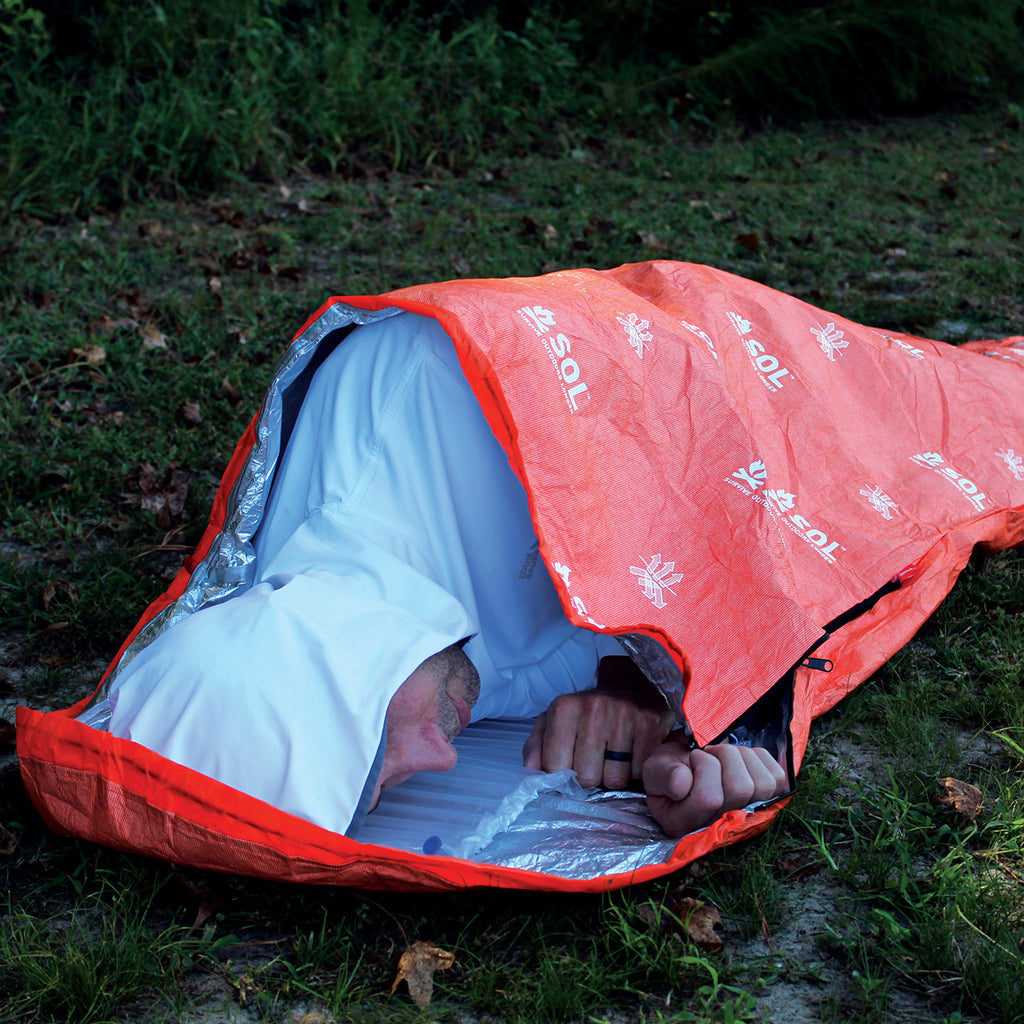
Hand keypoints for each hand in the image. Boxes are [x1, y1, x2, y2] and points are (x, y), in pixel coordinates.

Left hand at [522, 656, 676, 788]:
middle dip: (591, 775)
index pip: (555, 767)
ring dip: (615, 775)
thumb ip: (536, 745)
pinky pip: (639, 772)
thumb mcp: (555, 720)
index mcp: (563, 708)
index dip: (563, 773)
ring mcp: (623, 716)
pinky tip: (632, 753)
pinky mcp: (649, 724)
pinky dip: (636, 770)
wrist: (630, 686)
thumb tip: (530, 770)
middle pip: (586, 777)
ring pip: (615, 779)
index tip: (572, 762)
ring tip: (615, 755)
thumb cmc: (588, 711)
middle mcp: (593, 709)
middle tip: (596, 758)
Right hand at [642, 734, 788, 837]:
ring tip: (724, 757)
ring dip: (741, 757)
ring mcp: (747, 820)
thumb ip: (663, 775)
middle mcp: (718, 829)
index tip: (691, 758)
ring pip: (762, 784)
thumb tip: (682, 783)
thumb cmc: (670, 769)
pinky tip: (741, 760)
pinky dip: (759, 758)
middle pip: (740, 789)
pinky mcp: (769, 804)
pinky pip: (777, 777)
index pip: (708, 798)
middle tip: (709, 754)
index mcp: (685, 824)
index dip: (702, 766)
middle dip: (723, 756)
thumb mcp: (655, 769)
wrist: (689, 769)